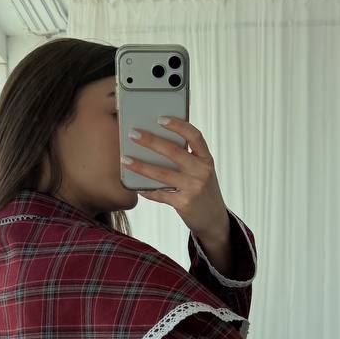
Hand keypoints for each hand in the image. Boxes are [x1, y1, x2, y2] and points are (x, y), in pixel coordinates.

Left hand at [121, 117, 227, 242]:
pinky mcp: (184, 203)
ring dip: (141, 166)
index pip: (194, 136)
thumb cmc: (203, 191)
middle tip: (133, 134)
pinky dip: (146, 190)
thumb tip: (155, 144)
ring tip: (125, 159)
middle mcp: (202, 171)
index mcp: (206, 159)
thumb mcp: (202, 172)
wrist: (214, 219)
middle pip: (174, 152)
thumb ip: (186, 158)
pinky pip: (160, 194)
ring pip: (162, 173)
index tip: (160, 118)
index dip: (178, 125)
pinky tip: (135, 186)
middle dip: (151, 141)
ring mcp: (194, 188)